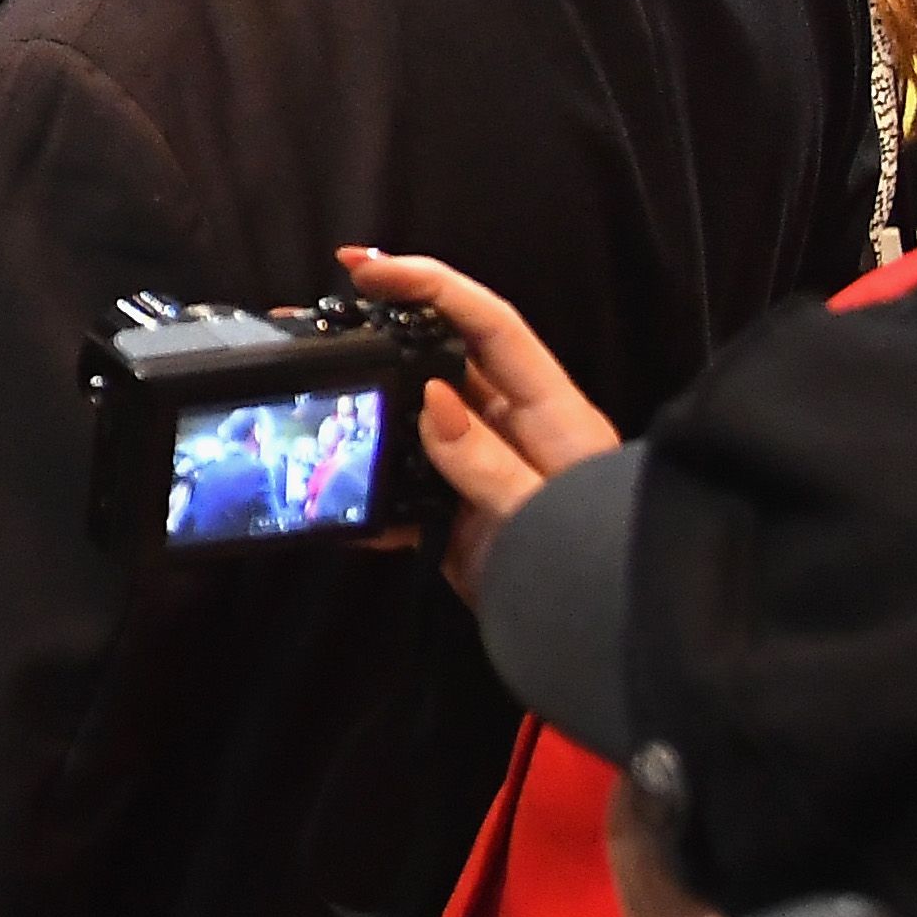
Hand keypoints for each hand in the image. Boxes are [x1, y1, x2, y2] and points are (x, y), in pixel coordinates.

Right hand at [342, 245, 624, 603]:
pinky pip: (405, 488)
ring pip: (413, 419)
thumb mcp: (541, 515)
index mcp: (549, 411)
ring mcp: (483, 472)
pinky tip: (341, 505)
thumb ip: (486, 463)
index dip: (430, 284)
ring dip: (365, 412)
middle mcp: (513, 430)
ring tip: (312, 402)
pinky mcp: (459, 517)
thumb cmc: (597, 572)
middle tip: (315, 320)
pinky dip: (371, 494)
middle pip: (440, 359)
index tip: (367, 268)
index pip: (487, 323)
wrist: (603, 649)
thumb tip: (431, 402)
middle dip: (381, 333)